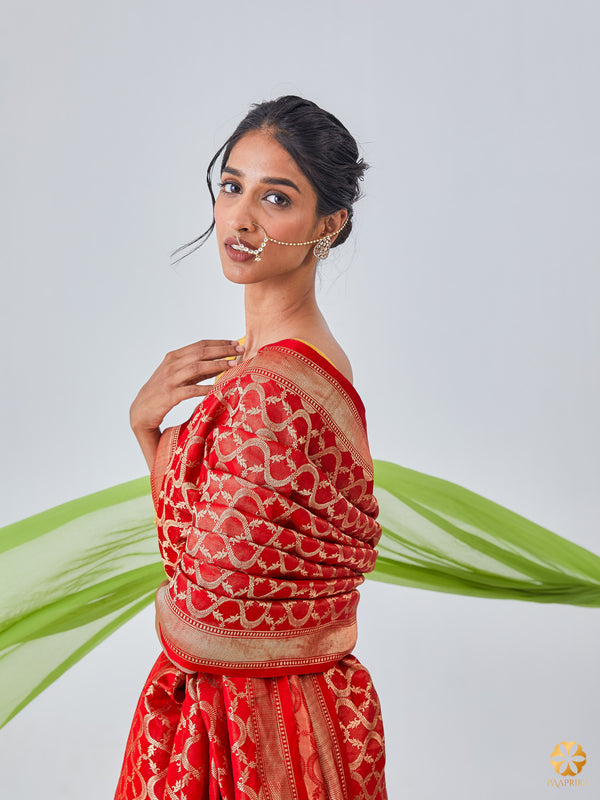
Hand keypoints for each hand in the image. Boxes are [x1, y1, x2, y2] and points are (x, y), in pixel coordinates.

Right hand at [130, 339, 244, 433]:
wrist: (141, 410)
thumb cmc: (164, 391)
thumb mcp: (180, 375)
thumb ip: (198, 369)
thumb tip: (223, 363)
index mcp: (174, 356)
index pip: (200, 345)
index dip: (219, 343)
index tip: (236, 343)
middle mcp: (171, 365)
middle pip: (201, 353)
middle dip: (222, 350)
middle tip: (240, 350)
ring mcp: (170, 380)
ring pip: (197, 368)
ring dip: (217, 365)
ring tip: (234, 365)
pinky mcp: (169, 396)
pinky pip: (190, 390)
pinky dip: (205, 388)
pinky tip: (218, 387)